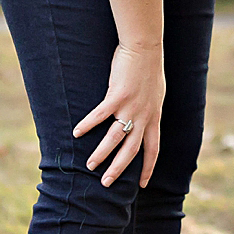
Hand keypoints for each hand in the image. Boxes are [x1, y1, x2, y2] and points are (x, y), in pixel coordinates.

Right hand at [73, 44, 165, 186]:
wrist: (145, 48)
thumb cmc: (149, 69)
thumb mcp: (156, 94)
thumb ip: (150, 109)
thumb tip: (145, 117)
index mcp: (154, 117)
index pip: (153, 149)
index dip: (148, 167)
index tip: (143, 184)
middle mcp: (144, 116)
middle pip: (131, 150)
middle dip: (119, 169)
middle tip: (106, 183)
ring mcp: (130, 107)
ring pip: (115, 137)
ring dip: (101, 153)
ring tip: (90, 165)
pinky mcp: (117, 96)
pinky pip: (100, 115)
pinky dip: (88, 125)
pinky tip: (77, 133)